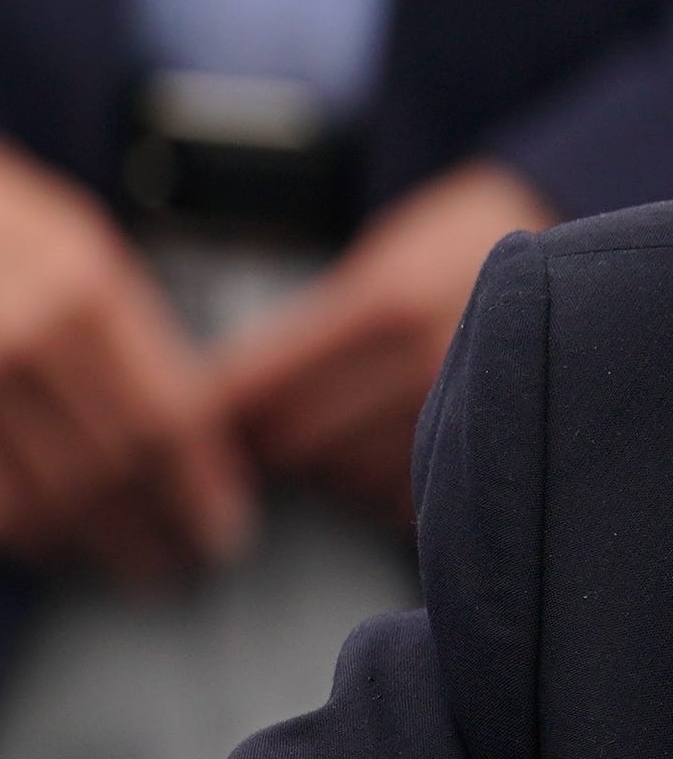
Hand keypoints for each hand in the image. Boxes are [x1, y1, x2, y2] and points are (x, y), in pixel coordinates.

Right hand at [0, 133, 253, 582]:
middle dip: (164, 529)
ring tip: (134, 564)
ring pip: (51, 497)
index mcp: (86, 290)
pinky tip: (58, 546)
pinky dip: (27, 540)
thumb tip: (199, 430)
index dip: (203, 485)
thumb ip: (139, 334)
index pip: (166, 416)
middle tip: (189, 557)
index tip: (224, 523)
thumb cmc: (0, 228)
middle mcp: (24, 338)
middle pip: (116, 467)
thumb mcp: (89, 248)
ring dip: (103, 546)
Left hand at [211, 161, 551, 532]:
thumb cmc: (454, 258)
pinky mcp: (490, 458)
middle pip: (294, 439)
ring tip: (314, 441)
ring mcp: (467, 414)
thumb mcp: (380, 263)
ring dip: (315, 468)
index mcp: (385, 303)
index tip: (183, 420)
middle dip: (260, 442)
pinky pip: (397, 500)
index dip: (216, 409)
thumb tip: (219, 397)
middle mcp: (426, 362)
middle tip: (237, 440)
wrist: (574, 269)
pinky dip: (370, 488)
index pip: (264, 382)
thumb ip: (312, 329)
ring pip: (341, 476)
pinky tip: (369, 457)